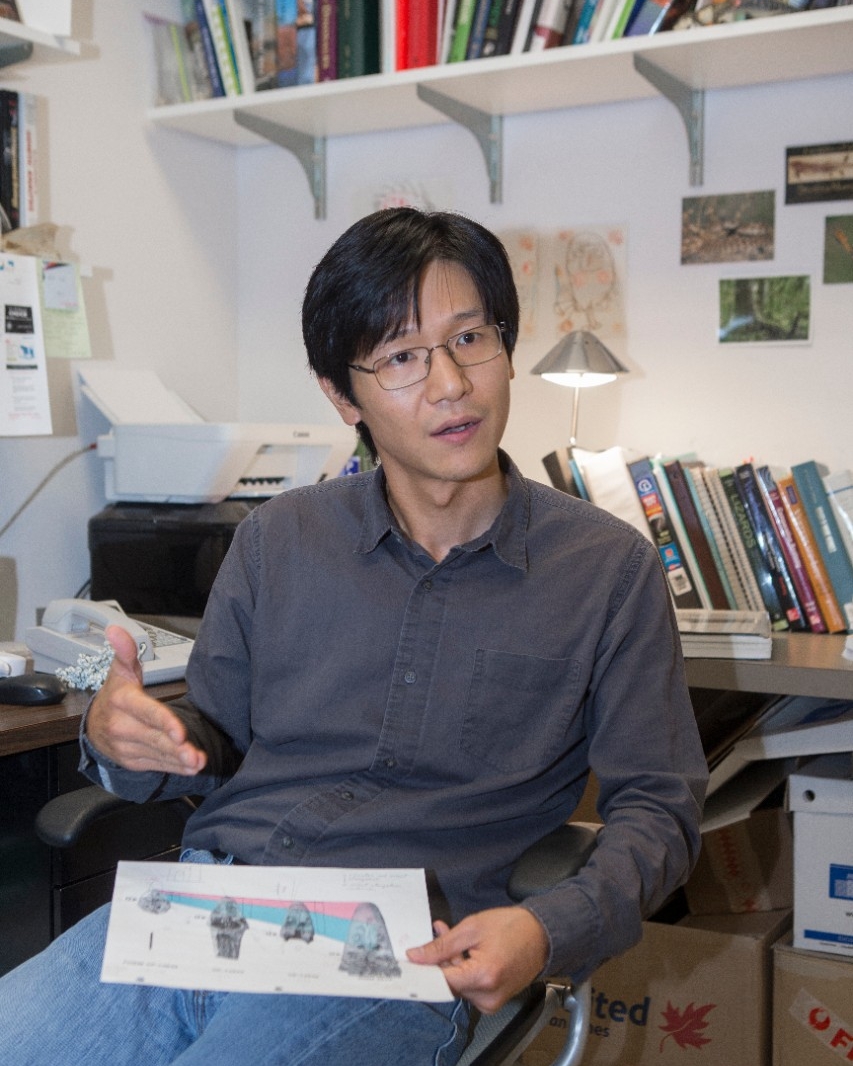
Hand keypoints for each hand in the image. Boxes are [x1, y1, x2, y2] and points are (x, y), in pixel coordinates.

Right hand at [85, 625, 206, 775]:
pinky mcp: (131, 761)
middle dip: (176, 748)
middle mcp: (122, 727)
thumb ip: (126, 651)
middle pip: (154, 738)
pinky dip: (173, 768)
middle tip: (196, 755)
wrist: (94, 726)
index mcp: (122, 702)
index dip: (163, 722)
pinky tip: (189, 767)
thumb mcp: (121, 671)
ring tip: (198, 762)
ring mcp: (125, 746)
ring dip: (178, 761)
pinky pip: (155, 765)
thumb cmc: (115, 695)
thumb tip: (116, 630)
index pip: (146, 712)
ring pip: (157, 755)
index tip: (179, 732)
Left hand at [407, 906, 548, 1013]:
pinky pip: (470, 988)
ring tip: (457, 938)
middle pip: (449, 984)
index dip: (424, 969)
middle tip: (441, 932)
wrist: (542, 935)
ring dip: (453, 962)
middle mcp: (488, 996)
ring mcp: (493, 1002)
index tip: (413, 958)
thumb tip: (416, 957)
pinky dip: (465, 970)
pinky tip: (467, 951)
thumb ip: (442, 945)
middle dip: (442, 958)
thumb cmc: (512, 927)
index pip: (440, 982)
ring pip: (458, 985)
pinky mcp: (494, 1001)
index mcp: (483, 977)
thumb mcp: (472, 928)